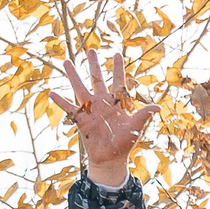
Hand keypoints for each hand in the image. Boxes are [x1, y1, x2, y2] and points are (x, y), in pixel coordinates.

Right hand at [50, 52, 158, 188]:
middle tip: (91, 50)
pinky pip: (68, 108)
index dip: (118, 68)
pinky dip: (60, 101)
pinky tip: (51, 92)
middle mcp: (102, 102)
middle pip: (97, 79)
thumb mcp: (135, 128)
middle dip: (94, 65)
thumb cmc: (124, 143)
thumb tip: (157, 106)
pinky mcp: (81, 120)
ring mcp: (90, 109)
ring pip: (80, 88)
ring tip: (67, 62)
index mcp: (117, 103)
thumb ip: (144, 115)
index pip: (118, 81)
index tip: (117, 54)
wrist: (110, 158)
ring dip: (73, 75)